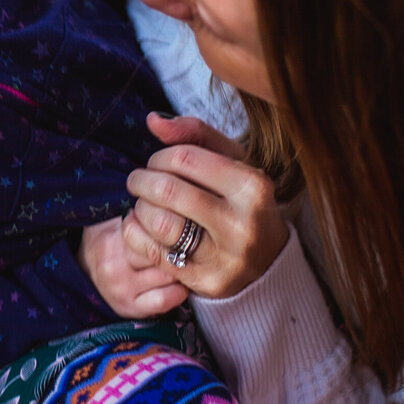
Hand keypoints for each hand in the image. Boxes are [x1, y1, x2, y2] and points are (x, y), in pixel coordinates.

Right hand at [78, 214, 187, 318]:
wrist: (83, 270)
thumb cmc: (109, 238)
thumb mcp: (114, 217)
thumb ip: (140, 209)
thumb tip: (174, 197)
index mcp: (112, 237)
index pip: (155, 226)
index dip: (175, 222)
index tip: (183, 222)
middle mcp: (114, 263)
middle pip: (164, 251)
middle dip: (180, 246)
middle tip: (189, 243)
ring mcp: (121, 288)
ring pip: (168, 274)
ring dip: (182, 268)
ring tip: (184, 262)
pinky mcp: (129, 308)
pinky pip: (164, 300)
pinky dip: (177, 292)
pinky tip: (179, 284)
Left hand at [122, 112, 287, 298]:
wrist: (268, 259)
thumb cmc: (241, 199)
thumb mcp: (232, 160)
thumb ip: (195, 133)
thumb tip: (153, 121)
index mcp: (252, 188)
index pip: (186, 159)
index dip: (160, 157)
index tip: (156, 162)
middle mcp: (242, 225)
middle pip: (168, 192)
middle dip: (142, 181)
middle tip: (138, 180)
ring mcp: (225, 258)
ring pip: (159, 224)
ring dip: (139, 208)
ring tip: (143, 203)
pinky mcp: (206, 282)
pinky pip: (153, 253)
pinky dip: (136, 234)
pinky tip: (140, 224)